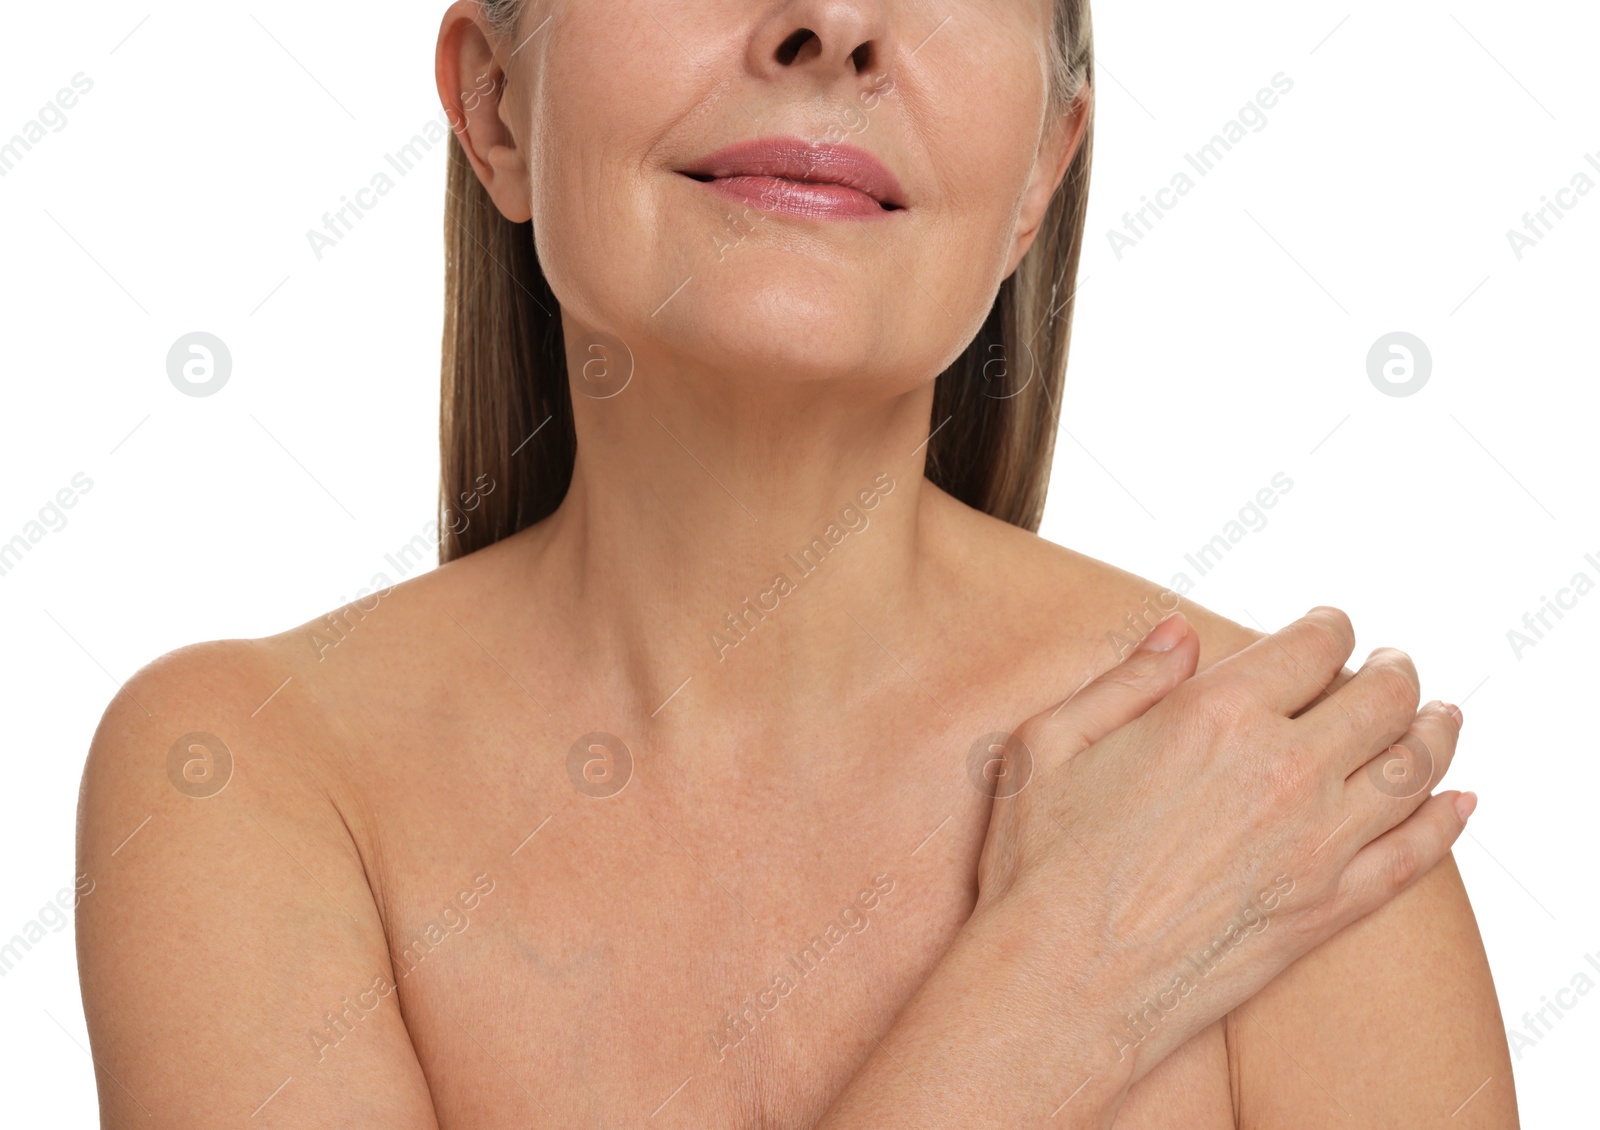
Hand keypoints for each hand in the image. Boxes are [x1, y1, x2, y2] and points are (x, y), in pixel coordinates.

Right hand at [974, 607, 1469, 1091]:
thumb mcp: (1049, 743)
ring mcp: (1317, 843)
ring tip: (1443, 714)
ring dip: (1437, 728)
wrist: (1060, 987)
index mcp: (1215, 714)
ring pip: (1414, 766)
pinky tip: (1460, 801)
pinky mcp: (1329, 910)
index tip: (1330, 628)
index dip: (1330, 626)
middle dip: (1394, 669)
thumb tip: (1181, 633)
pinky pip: (1417, 853)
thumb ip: (1126, 679)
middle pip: (1382, 696)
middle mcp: (1284, 769)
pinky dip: (1449, 821)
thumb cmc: (1038, 866)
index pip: (1313, 645)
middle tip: (1394, 665)